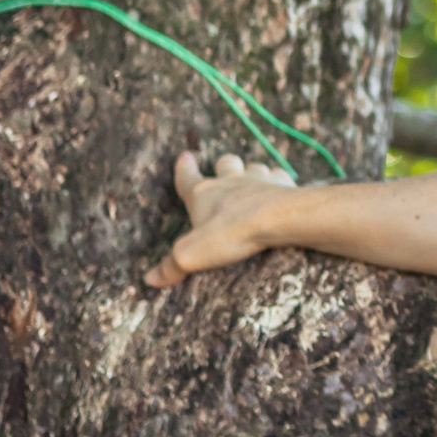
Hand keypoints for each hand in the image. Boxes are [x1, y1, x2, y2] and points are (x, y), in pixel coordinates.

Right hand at [144, 150, 298, 286]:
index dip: (184, 169)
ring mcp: (261, 181)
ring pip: (255, 167)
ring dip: (253, 172)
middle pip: (226, 163)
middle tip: (225, 168)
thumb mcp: (191, 254)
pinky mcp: (286, 186)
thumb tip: (151, 279)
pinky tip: (283, 189)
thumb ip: (171, 266)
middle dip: (224, 165)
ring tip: (254, 180)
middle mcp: (231, 181)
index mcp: (204, 193)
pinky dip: (281, 182)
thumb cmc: (232, 233)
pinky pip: (282, 177)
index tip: (184, 157)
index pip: (187, 178)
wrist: (281, 219)